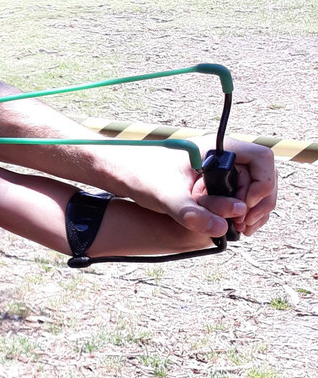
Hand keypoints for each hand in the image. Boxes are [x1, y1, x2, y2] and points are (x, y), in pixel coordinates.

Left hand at [108, 137, 276, 238]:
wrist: (115, 170)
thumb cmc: (138, 174)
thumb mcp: (166, 197)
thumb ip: (193, 214)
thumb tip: (223, 229)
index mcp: (216, 147)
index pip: (262, 159)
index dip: (262, 184)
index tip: (245, 207)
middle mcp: (220, 155)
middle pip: (260, 176)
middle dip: (259, 202)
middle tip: (245, 226)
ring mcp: (216, 168)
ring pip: (249, 187)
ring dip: (251, 209)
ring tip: (241, 229)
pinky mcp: (208, 182)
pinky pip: (235, 194)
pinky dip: (238, 210)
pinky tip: (231, 227)